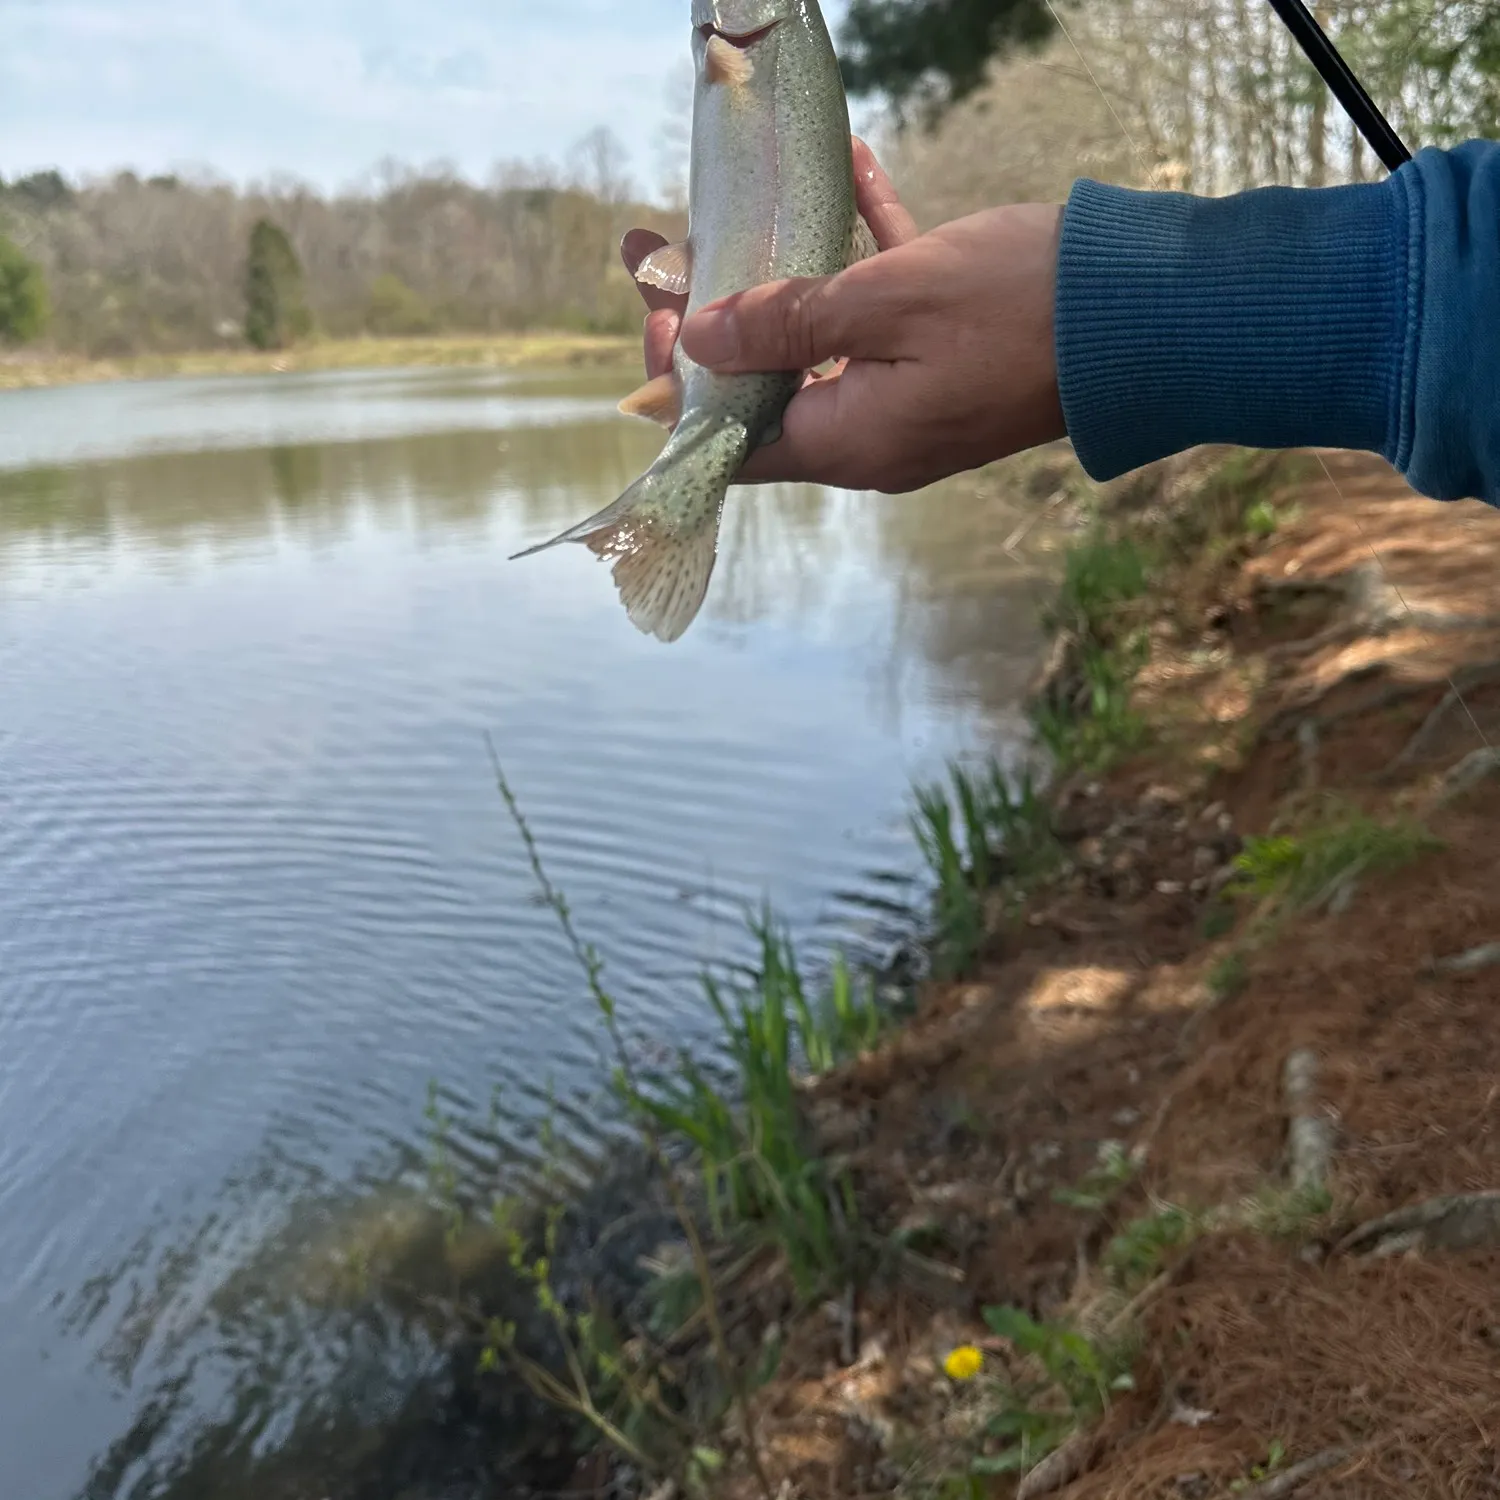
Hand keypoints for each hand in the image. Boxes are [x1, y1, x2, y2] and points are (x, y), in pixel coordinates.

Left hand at [618, 139, 1065, 492]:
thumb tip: (699, 341)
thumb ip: (787, 326)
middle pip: (766, 390)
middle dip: (718, 323)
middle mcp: (870, 439)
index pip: (731, 440)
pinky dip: (864, 254)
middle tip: (677, 254)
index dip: (682, 386)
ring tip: (745, 214)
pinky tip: (854, 173)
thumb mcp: (887, 303)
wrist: (1146, 318)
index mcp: (847, 443)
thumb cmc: (1016, 311)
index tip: (661, 315)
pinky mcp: (947, 363)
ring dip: (785, 282)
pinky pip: (887, 314)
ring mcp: (910, 402)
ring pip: (822, 347)